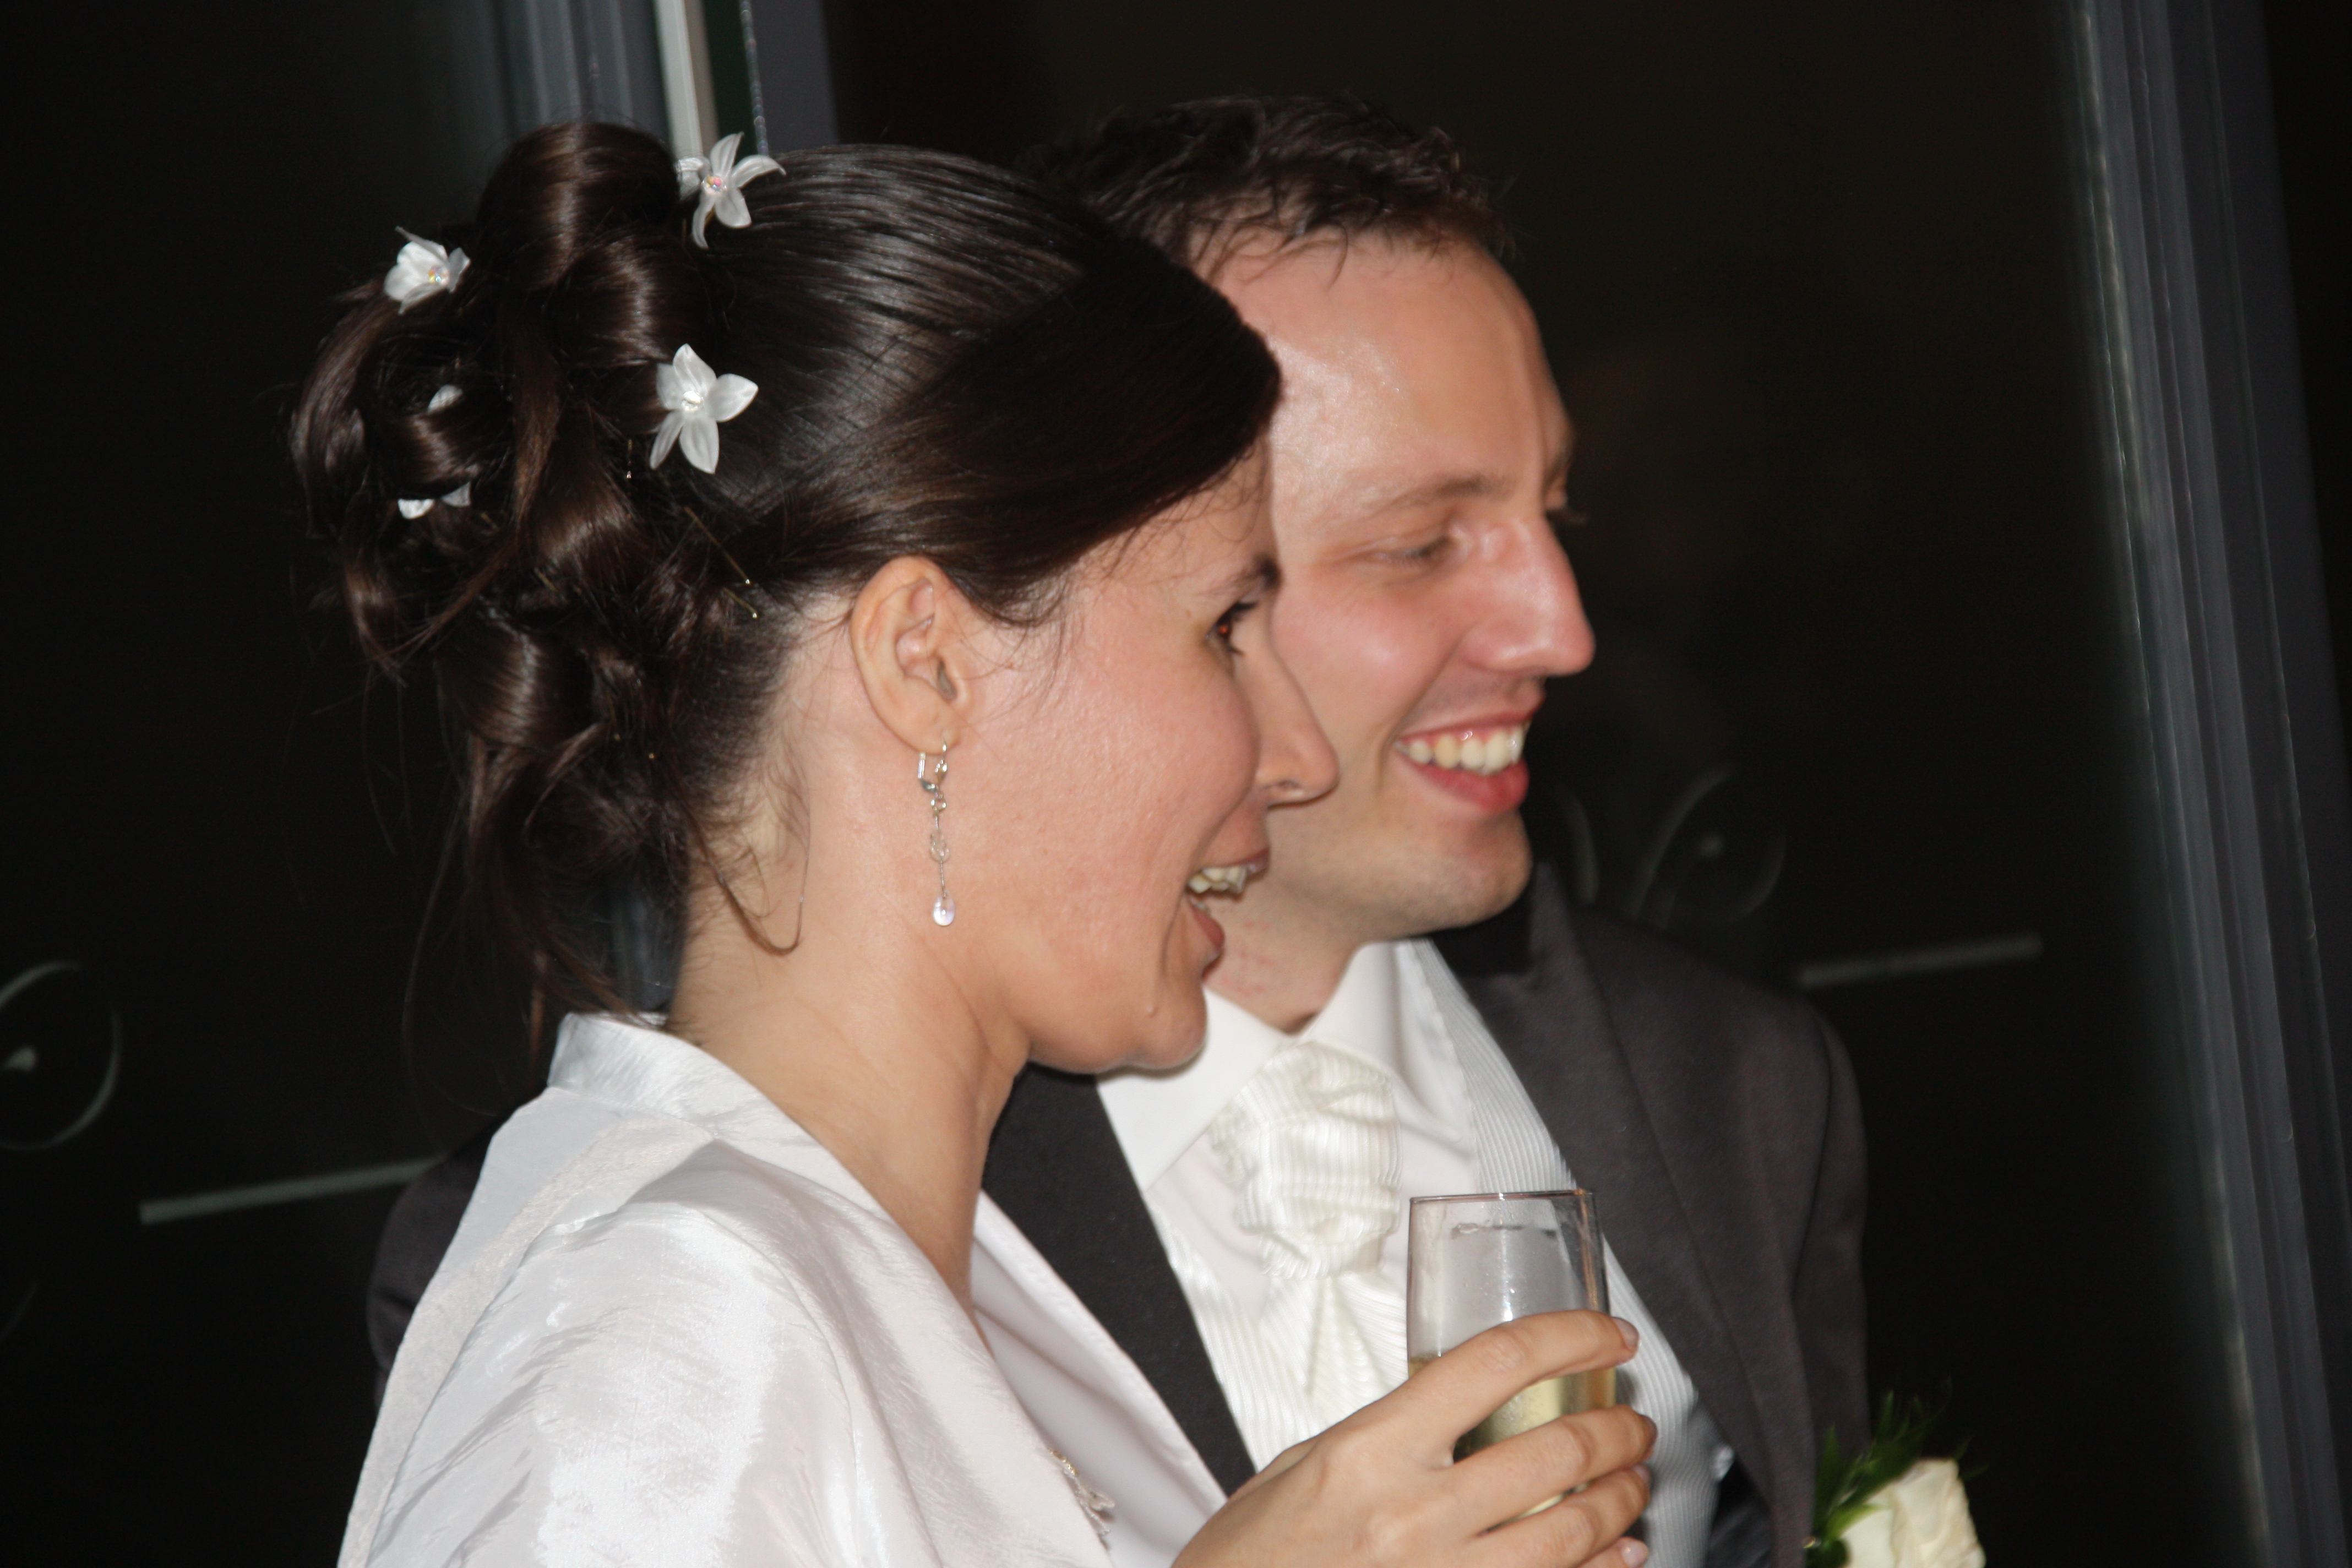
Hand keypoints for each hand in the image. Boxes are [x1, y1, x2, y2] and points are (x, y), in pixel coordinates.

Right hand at [1173, 1310, 1655, 1567]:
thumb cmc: (1252, 1557)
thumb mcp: (1305, 1467)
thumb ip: (1386, 1434)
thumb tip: (1455, 1408)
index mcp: (1370, 1451)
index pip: (1493, 1365)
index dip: (1569, 1338)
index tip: (1608, 1335)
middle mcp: (1412, 1515)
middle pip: (1553, 1451)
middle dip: (1615, 1428)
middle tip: (1632, 1421)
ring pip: (1572, 1531)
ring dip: (1622, 1499)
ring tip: (1633, 1481)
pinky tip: (1621, 1552)